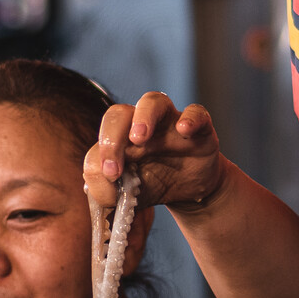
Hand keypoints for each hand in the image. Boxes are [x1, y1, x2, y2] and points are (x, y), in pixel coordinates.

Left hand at [86, 92, 228, 214]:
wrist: (190, 191)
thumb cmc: (153, 184)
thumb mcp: (127, 196)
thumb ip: (107, 193)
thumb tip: (100, 190)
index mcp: (120, 139)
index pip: (103, 137)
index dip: (102, 154)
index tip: (110, 176)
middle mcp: (141, 125)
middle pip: (120, 113)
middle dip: (113, 137)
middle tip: (115, 167)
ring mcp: (170, 122)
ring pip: (153, 101)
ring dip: (143, 117)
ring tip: (138, 137)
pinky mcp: (199, 127)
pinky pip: (196, 112)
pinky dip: (190, 118)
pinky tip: (184, 130)